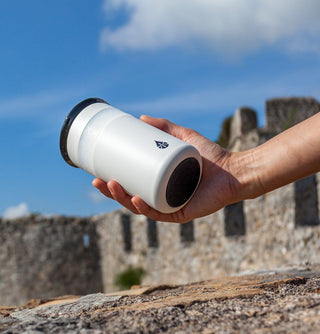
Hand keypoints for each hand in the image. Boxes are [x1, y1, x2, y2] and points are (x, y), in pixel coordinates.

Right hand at [92, 115, 241, 222]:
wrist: (235, 170)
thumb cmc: (212, 156)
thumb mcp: (182, 137)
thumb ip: (165, 126)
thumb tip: (140, 118)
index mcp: (158, 185)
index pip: (130, 186)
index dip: (111, 184)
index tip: (97, 173)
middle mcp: (161, 198)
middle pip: (129, 199)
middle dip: (111, 193)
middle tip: (98, 180)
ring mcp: (170, 207)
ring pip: (139, 208)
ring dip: (122, 200)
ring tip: (112, 185)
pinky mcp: (180, 214)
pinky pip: (158, 214)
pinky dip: (145, 208)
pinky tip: (135, 200)